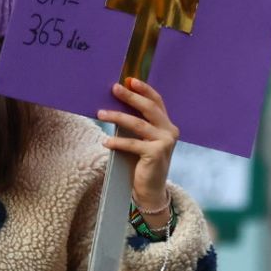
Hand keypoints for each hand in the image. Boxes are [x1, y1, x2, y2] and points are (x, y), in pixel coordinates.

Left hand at [98, 78, 177, 224]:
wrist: (150, 190)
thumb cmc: (142, 163)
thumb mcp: (141, 140)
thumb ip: (136, 124)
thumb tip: (116, 104)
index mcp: (167, 125)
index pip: (157, 102)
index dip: (144, 89)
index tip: (130, 80)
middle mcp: (170, 131)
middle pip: (148, 108)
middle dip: (130, 97)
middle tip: (114, 88)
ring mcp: (165, 142)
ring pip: (138, 124)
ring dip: (117, 117)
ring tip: (101, 113)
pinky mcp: (156, 154)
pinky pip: (132, 144)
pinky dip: (117, 142)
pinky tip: (106, 141)